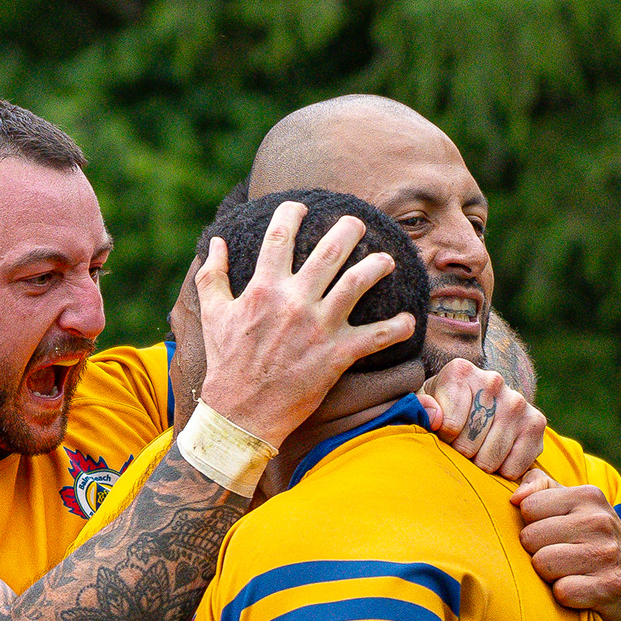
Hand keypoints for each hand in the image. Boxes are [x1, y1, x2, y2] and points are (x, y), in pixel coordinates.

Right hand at [191, 203, 417, 445]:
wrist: (241, 414)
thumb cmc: (226, 363)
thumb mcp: (213, 315)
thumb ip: (212, 276)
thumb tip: (215, 243)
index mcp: (263, 289)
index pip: (280, 237)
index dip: (292, 214)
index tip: (301, 207)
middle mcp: (294, 302)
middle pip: (330, 251)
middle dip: (349, 229)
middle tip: (358, 223)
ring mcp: (319, 327)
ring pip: (359, 283)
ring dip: (378, 265)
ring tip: (387, 259)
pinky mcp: (337, 355)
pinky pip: (377, 336)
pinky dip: (398, 327)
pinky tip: (408, 320)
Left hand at [421, 358, 546, 477]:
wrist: (480, 406)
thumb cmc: (443, 408)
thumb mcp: (424, 406)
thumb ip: (419, 409)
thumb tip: (435, 419)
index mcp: (460, 372)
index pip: (448, 426)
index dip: (443, 439)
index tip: (444, 432)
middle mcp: (493, 381)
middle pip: (467, 444)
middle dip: (460, 453)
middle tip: (461, 444)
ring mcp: (518, 402)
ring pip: (489, 459)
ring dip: (480, 464)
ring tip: (477, 450)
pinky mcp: (536, 423)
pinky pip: (514, 467)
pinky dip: (503, 472)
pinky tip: (498, 457)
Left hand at [511, 470, 620, 620]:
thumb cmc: (594, 542)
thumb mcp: (575, 507)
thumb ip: (541, 488)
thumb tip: (515, 497)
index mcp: (588, 496)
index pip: (528, 507)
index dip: (534, 525)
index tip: (554, 534)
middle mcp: (600, 521)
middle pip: (529, 537)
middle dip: (538, 552)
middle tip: (563, 557)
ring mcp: (607, 552)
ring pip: (541, 564)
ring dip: (550, 575)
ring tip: (571, 572)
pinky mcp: (610, 586)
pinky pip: (561, 591)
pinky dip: (565, 596)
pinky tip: (582, 590)